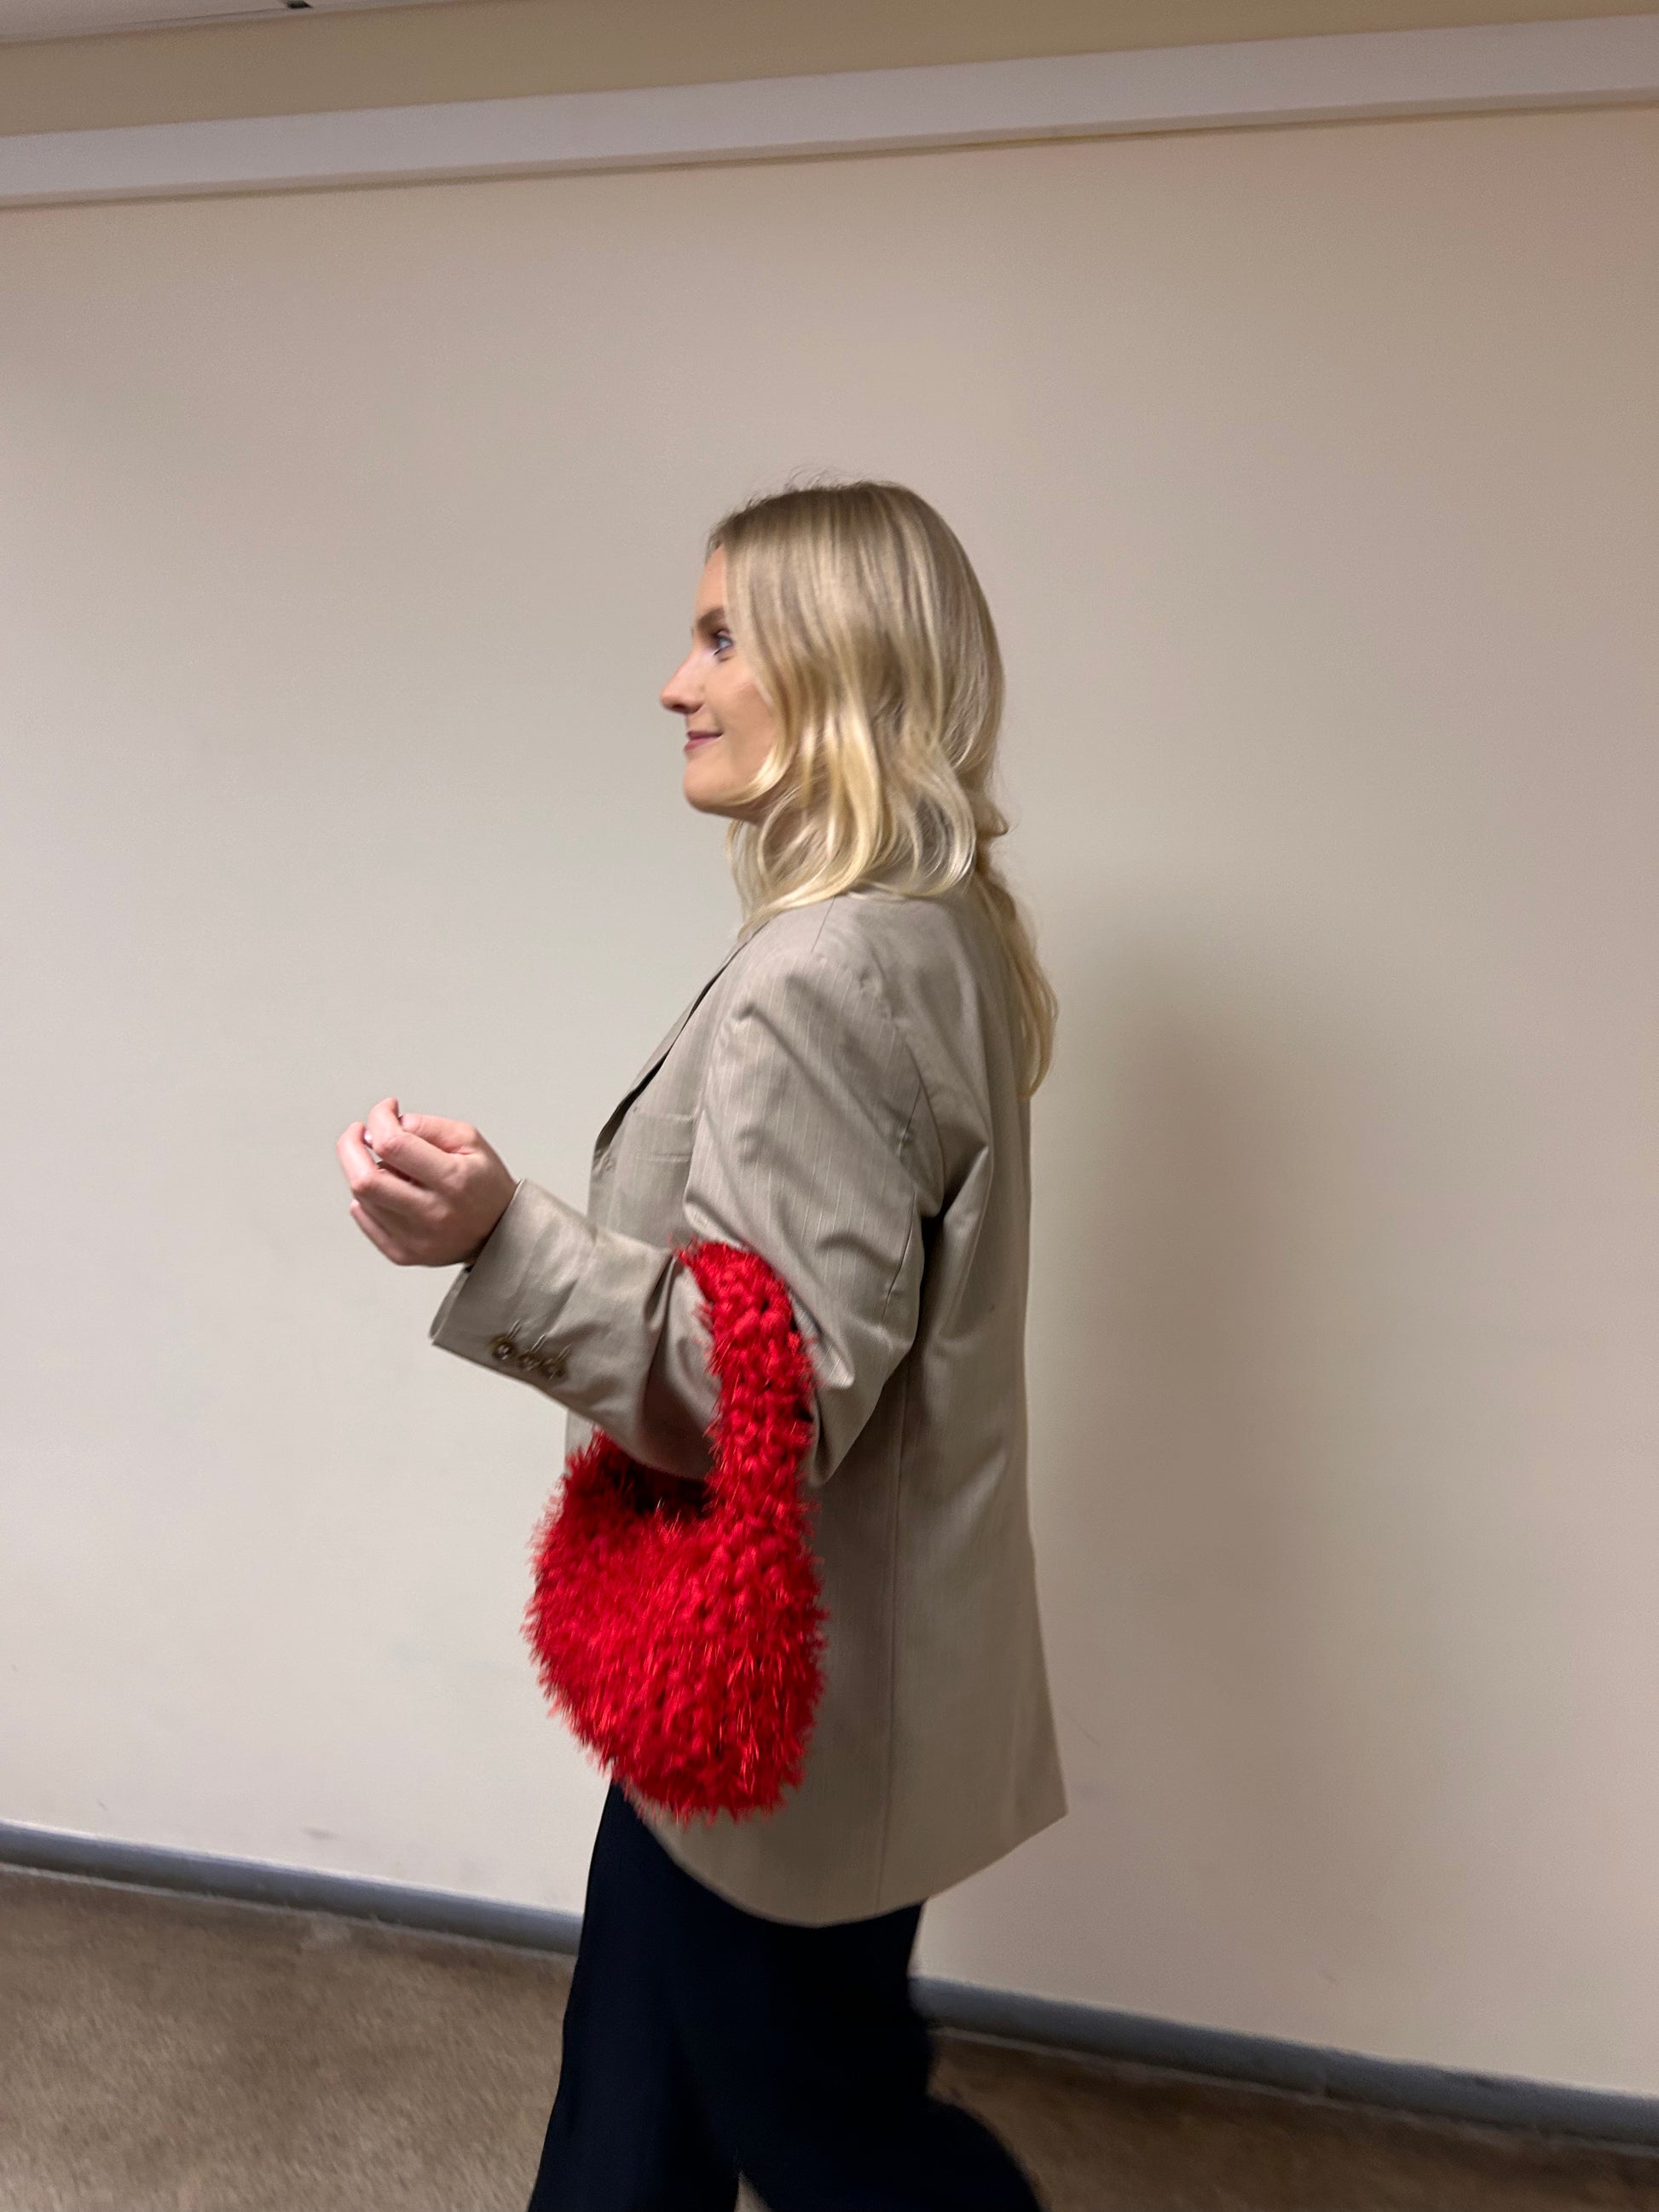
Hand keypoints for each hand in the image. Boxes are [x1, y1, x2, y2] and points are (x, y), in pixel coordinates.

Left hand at [336, 1096, 516, 1266]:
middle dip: (350, 1147)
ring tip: (391, 1167)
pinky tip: (386, 1189)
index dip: (380, 1119)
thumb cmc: (484, 1183)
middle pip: (365, 1180)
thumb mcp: (470, 1140)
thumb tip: (388, 1125)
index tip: (386, 1111)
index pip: (394, 1144)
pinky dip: (365, 1199)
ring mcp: (416, 1239)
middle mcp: (433, 1213)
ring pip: (362, 1198)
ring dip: (364, 1172)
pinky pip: (366, 1220)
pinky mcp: (404, 1254)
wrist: (501, 1233)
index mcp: (453, 1180)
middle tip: (358, 1133)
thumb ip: (428, 1126)